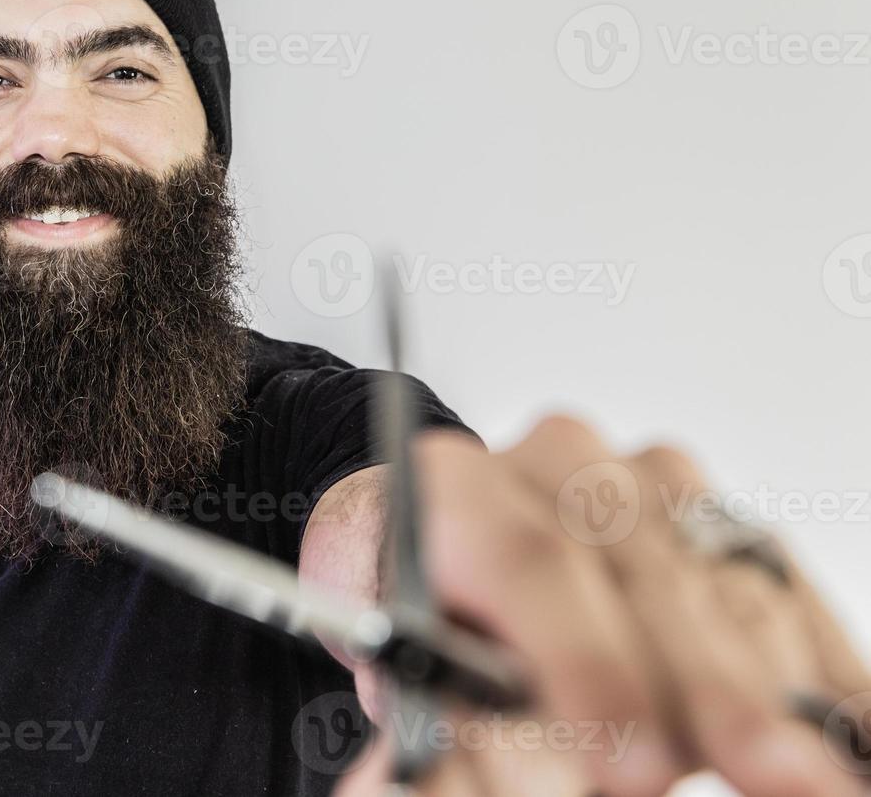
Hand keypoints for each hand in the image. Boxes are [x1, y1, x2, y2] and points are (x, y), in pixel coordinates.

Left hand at [303, 416, 870, 795]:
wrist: (447, 557)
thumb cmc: (421, 616)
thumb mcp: (404, 670)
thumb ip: (454, 717)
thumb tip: (529, 773)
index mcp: (453, 489)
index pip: (526, 558)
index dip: (586, 661)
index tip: (627, 763)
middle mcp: (552, 465)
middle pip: (642, 571)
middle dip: (707, 691)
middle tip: (767, 777)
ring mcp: (637, 478)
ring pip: (722, 581)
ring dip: (771, 690)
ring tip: (806, 776)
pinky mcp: (706, 507)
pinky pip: (776, 584)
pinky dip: (813, 667)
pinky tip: (835, 735)